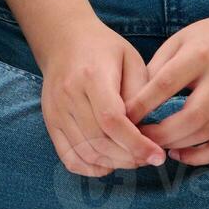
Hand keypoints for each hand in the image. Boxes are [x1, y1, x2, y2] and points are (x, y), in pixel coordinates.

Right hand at [37, 17, 166, 176]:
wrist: (64, 39)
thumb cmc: (104, 49)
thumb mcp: (131, 60)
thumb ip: (141, 94)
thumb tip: (146, 131)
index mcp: (92, 76)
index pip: (112, 120)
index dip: (136, 143)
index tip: (157, 155)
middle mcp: (69, 95)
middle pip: (99, 141)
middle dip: (129, 157)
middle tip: (149, 158)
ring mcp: (56, 110)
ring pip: (85, 153)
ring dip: (113, 164)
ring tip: (133, 159)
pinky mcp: (50, 121)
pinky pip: (68, 157)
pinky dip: (90, 168)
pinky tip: (109, 164)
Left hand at [128, 10, 208, 166]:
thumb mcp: (181, 39)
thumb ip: (159, 65)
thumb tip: (134, 97)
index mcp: (199, 56)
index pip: (167, 83)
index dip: (143, 103)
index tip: (124, 116)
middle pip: (192, 116)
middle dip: (161, 133)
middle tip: (139, 138)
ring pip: (207, 133)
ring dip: (178, 145)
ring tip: (155, 146)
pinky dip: (202, 157)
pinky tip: (181, 155)